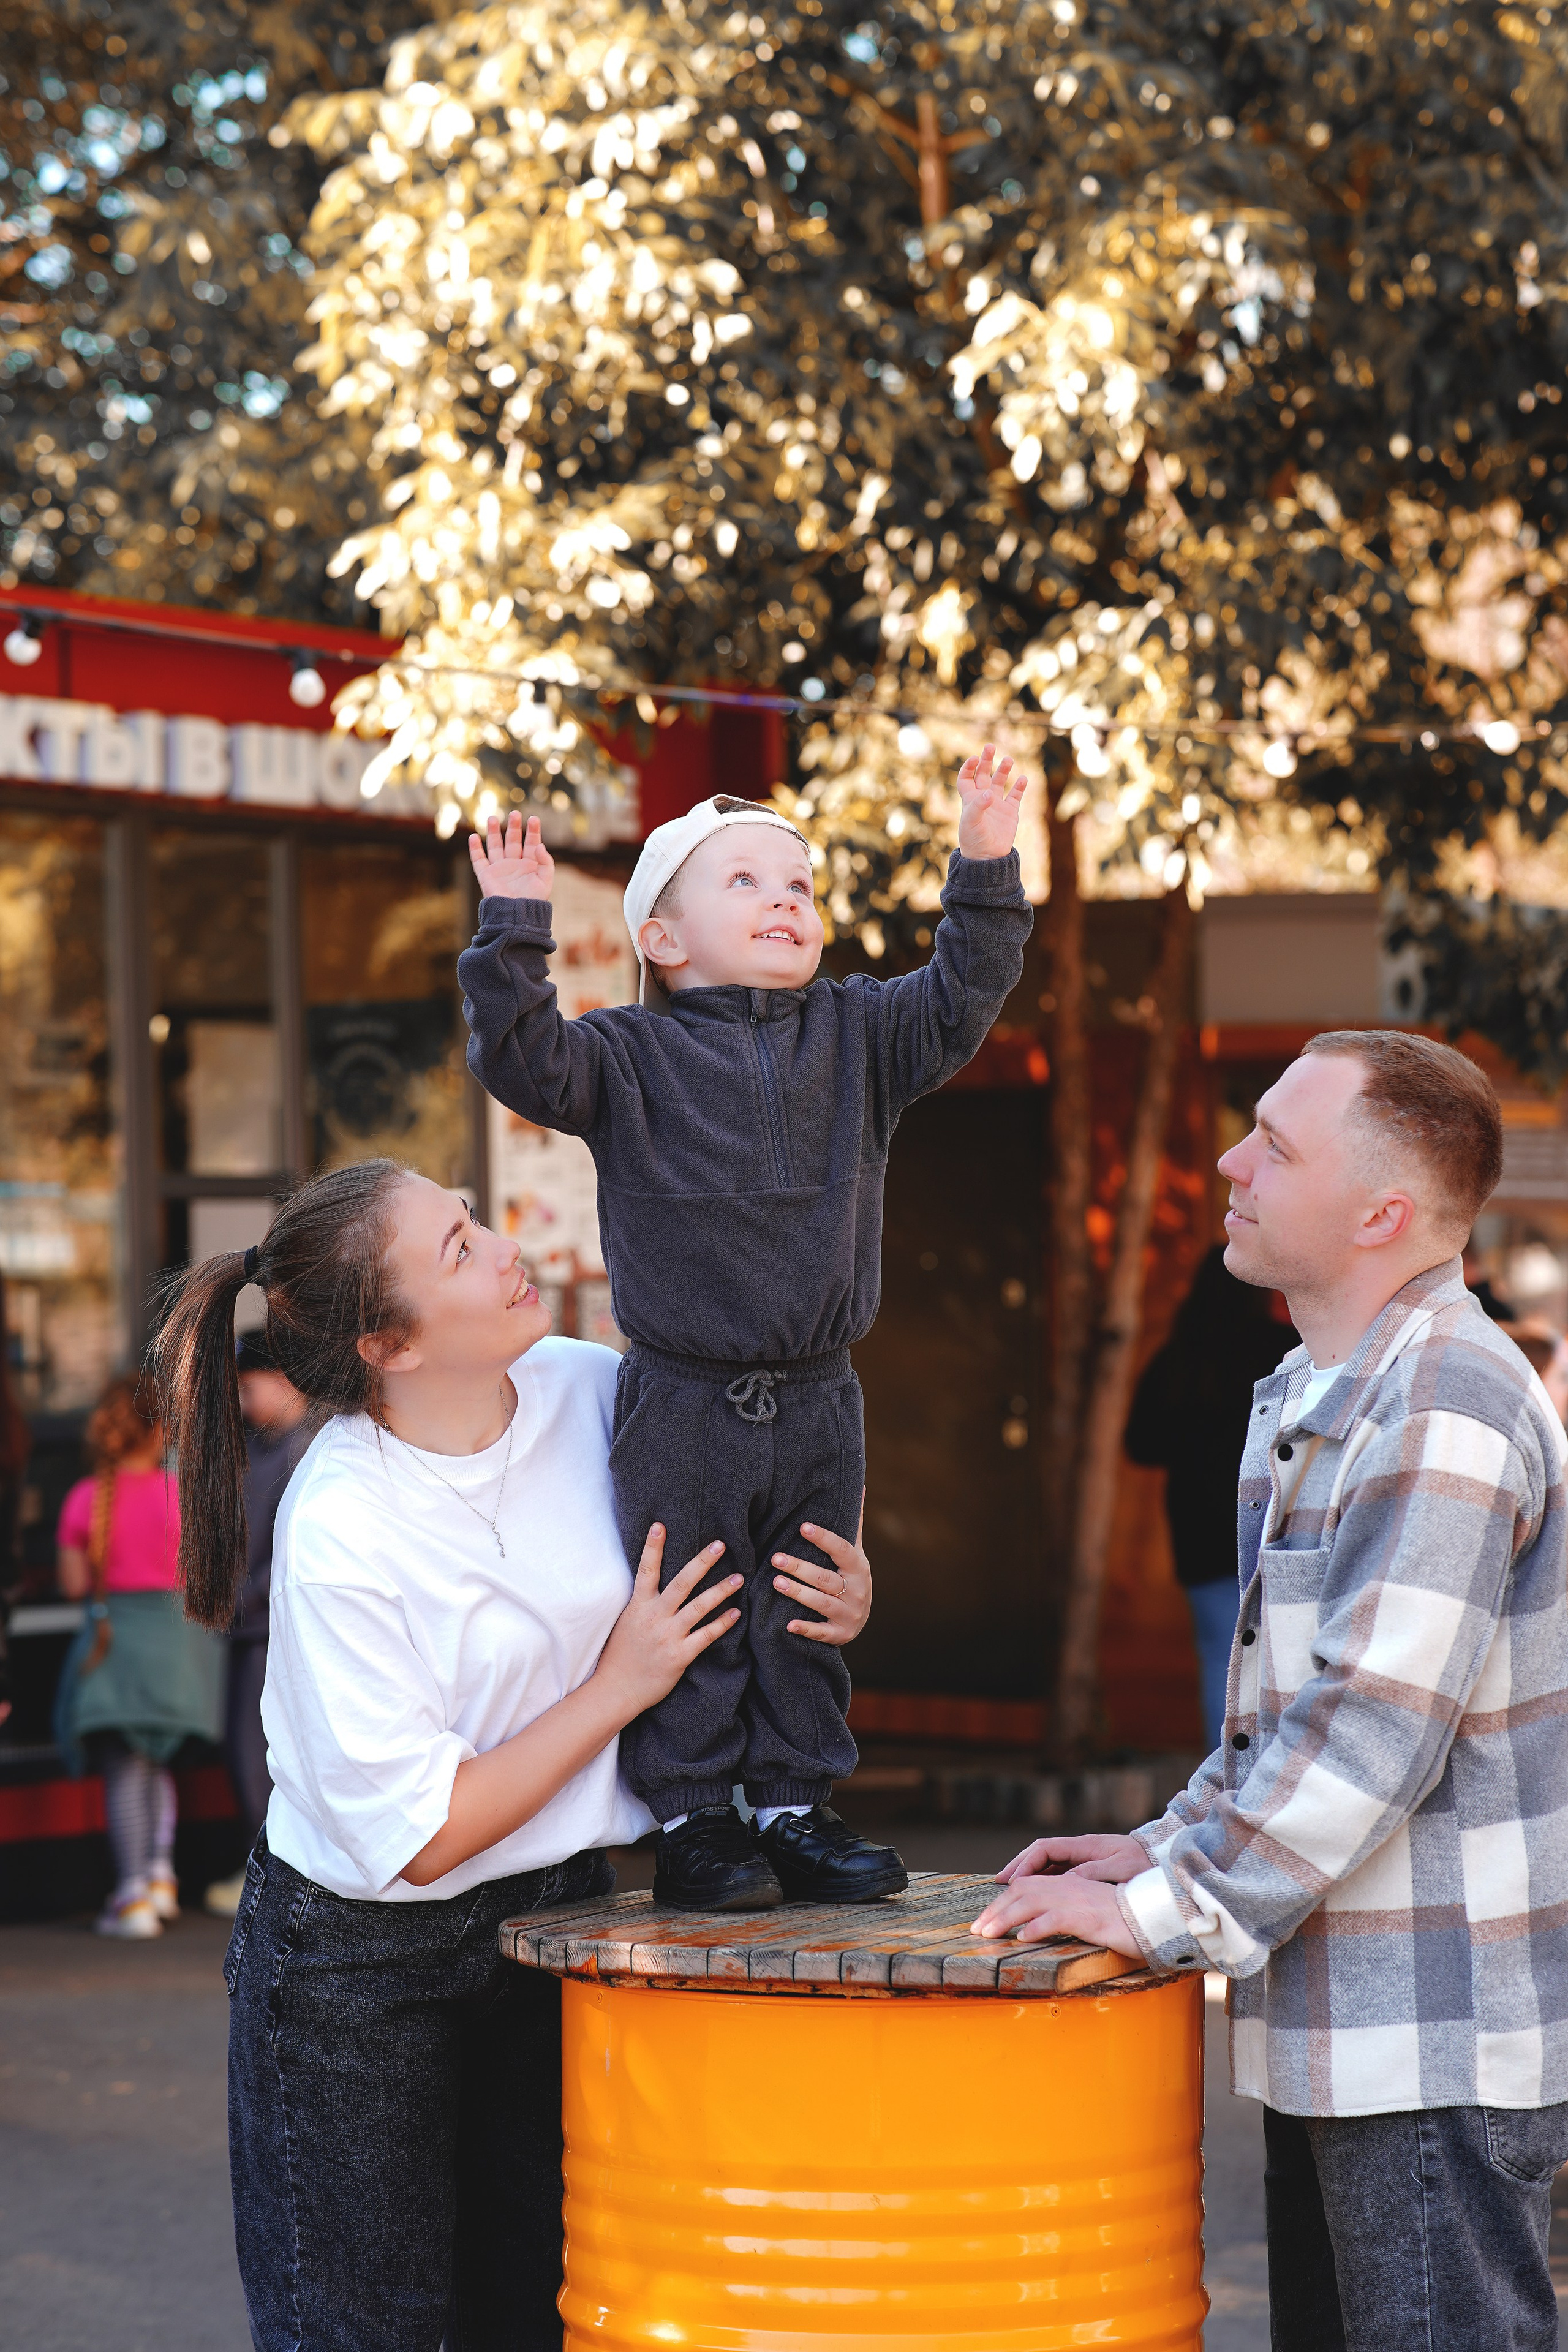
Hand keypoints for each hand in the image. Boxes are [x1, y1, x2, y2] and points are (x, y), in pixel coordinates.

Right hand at [468, 810, 554, 901]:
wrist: (516, 915)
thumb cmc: (533, 900)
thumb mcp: (546, 880)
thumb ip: (546, 862)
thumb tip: (539, 845)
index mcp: (529, 864)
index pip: (531, 843)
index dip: (532, 831)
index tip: (533, 819)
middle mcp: (514, 864)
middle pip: (513, 840)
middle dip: (513, 827)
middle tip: (514, 813)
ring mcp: (499, 868)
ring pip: (495, 845)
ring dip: (494, 832)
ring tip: (492, 818)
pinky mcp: (486, 875)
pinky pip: (478, 859)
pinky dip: (475, 848)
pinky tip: (474, 836)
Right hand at [595, 1524, 740, 1714]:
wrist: (616, 1689)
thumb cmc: (621, 1655)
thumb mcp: (627, 1621)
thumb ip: (643, 1603)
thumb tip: (655, 1584)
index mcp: (639, 1605)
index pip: (646, 1570)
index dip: (652, 1546)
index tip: (660, 1524)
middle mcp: (654, 1616)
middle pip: (682, 1582)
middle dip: (702, 1562)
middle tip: (720, 1544)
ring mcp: (668, 1635)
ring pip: (699, 1607)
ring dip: (721, 1590)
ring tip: (738, 1578)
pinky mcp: (679, 1655)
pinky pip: (706, 1636)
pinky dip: (722, 1624)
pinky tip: (736, 1614)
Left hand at [772, 1500, 870, 1642]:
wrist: (857, 1620)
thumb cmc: (850, 1577)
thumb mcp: (854, 1553)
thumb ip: (853, 1524)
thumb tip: (860, 1486)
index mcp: (859, 1567)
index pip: (842, 1550)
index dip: (824, 1539)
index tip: (803, 1526)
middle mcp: (857, 1591)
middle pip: (826, 1578)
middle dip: (800, 1568)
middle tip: (775, 1558)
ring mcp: (849, 1614)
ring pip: (822, 1603)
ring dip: (799, 1593)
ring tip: (776, 1582)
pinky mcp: (840, 1634)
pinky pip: (822, 1632)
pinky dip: (806, 1629)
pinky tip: (788, 1624)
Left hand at [956, 742, 1026, 860]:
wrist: (988, 858)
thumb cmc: (974, 840)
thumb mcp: (971, 823)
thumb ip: (979, 806)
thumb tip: (989, 793)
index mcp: (970, 800)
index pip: (966, 778)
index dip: (968, 767)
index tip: (974, 759)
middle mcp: (983, 799)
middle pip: (983, 774)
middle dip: (986, 760)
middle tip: (990, 746)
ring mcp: (997, 805)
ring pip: (1000, 782)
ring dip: (1004, 770)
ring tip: (1008, 760)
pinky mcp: (1010, 812)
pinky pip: (1016, 796)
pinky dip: (1020, 787)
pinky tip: (1022, 779)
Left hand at [971, 1872, 1145, 1955]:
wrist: (1158, 1918)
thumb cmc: (1124, 1921)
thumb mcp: (1089, 1915)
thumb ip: (1065, 1915)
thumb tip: (1035, 1929)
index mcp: (1069, 1885)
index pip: (1025, 1886)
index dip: (1001, 1903)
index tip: (984, 1922)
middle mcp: (1070, 1887)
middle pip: (1022, 1890)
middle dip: (995, 1910)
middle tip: (976, 1931)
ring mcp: (1080, 1900)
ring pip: (1032, 1901)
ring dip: (1006, 1918)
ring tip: (988, 1935)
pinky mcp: (1091, 1917)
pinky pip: (1059, 1918)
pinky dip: (1038, 1926)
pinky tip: (1023, 1938)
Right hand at [995, 1832, 1150, 1886]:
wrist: (1164, 1860)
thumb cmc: (1146, 1864)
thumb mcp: (1123, 1868)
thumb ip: (1096, 1872)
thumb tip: (1066, 1880)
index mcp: (1084, 1846)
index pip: (1044, 1849)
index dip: (1025, 1864)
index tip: (1010, 1882)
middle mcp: (1079, 1851)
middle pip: (1039, 1855)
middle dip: (1017, 1868)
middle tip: (998, 1886)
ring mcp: (1082, 1860)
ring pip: (1046, 1866)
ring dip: (1027, 1877)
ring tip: (1008, 1894)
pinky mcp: (1087, 1873)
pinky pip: (1057, 1876)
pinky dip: (1042, 1885)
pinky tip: (1034, 1899)